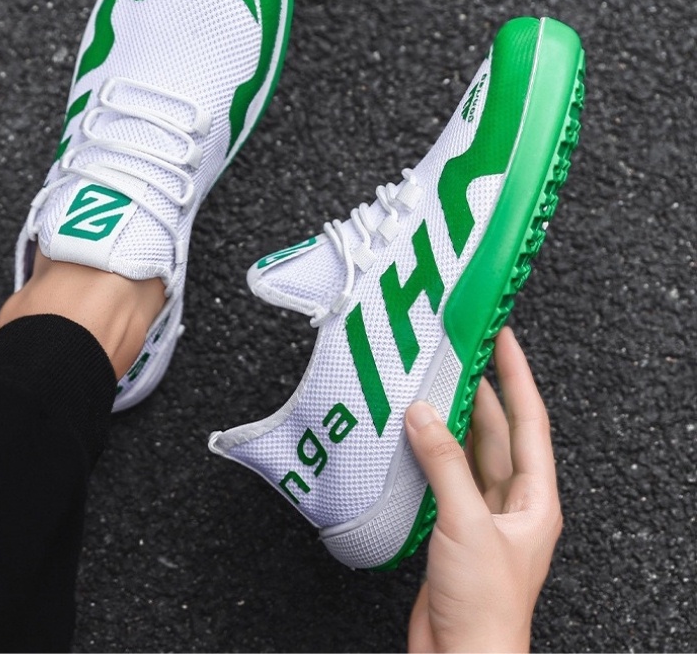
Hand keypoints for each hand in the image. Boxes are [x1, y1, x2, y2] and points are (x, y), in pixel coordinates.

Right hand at [405, 327, 562, 652]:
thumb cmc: (485, 606)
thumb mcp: (468, 523)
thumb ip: (444, 464)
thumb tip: (424, 415)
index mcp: (534, 498)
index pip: (529, 420)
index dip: (517, 375)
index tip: (504, 338)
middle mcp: (510, 501)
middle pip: (496, 432)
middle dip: (480, 392)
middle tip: (459, 354)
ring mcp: (480, 513)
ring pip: (466, 452)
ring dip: (450, 421)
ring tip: (431, 385)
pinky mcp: (451, 526)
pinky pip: (442, 475)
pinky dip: (427, 452)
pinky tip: (411, 435)